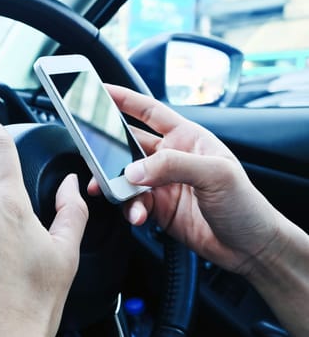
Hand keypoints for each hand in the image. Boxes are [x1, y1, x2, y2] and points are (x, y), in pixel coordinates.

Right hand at [88, 85, 284, 275]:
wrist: (250, 247)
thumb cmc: (245, 204)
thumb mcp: (215, 174)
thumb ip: (172, 165)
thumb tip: (133, 170)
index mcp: (187, 137)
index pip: (150, 111)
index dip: (125, 100)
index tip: (101, 92)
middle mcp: (171, 157)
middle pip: (130, 144)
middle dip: (109, 147)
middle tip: (91, 150)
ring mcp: (162, 183)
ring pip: (126, 176)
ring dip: (115, 184)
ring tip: (112, 192)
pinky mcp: (157, 207)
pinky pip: (132, 202)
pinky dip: (129, 208)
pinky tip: (137, 215)